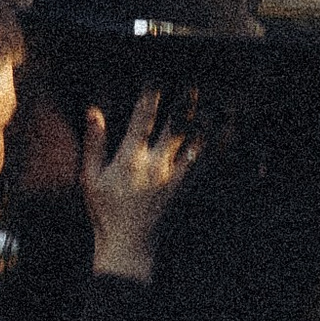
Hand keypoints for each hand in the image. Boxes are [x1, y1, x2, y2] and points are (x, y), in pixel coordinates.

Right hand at [83, 86, 200, 283]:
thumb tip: (94, 111)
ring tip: (216, 99)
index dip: (150, 94)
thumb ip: (94, 142)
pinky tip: (229, 131)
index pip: (143, 118)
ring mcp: (176, 177)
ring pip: (197, 142)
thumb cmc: (107, 211)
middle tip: (194, 80)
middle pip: (177, 126)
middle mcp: (157, 165)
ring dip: (207, 120)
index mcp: (131, 159)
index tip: (156, 74)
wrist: (129, 246)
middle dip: (186, 101)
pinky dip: (218, 146)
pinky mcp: (187, 188)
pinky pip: (206, 164)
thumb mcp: (90, 178)